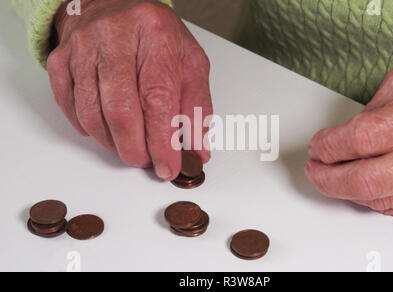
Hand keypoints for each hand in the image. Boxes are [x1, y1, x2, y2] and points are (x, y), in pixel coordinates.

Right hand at [47, 0, 212, 179]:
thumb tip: (197, 151)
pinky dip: (90, 129)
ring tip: (130, 144)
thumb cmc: (155, 37)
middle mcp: (115, 37)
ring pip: (92, 115)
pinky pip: (70, 108)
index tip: (168, 166)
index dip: (162, 141)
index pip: (158, 98)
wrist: (113, 5)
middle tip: (147, 161)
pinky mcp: (60, 60)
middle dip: (135, 150)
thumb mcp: (190, 62)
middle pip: (120, 111)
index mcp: (156, 34)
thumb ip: (198, 106)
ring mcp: (82, 48)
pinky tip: (107, 127)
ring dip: (113, 143)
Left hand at [304, 55, 392, 216]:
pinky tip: (359, 187)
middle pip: (367, 180)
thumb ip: (377, 104)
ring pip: (381, 200)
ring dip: (345, 190)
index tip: (317, 144)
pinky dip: (371, 199)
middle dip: (327, 178)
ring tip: (329, 176)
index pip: (363, 139)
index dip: (330, 145)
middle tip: (313, 168)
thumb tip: (348, 131)